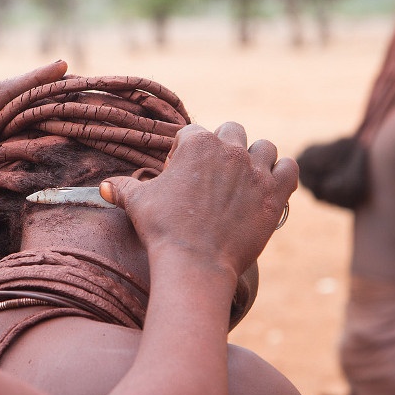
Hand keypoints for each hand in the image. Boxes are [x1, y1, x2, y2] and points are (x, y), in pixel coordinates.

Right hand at [100, 122, 297, 278]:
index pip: (194, 134)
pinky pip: (290, 168)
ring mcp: (256, 170)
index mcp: (197, 143)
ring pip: (265, 147)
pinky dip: (282, 173)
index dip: (185, 153)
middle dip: (223, 148)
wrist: (194, 262)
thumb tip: (105, 186)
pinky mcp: (275, 193)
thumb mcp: (137, 202)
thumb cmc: (163, 228)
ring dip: (255, 158)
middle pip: (232, 131)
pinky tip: (269, 186)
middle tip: (213, 176)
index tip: (181, 175)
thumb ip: (122, 187)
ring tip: (243, 179)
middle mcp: (230, 149)